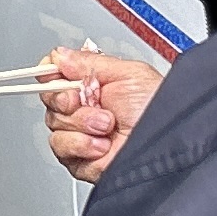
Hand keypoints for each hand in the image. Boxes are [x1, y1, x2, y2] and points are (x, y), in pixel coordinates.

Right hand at [39, 44, 155, 183]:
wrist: (166, 146)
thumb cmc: (159, 111)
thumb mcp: (128, 74)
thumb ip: (90, 62)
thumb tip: (59, 55)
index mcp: (92, 86)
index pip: (53, 75)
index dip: (53, 75)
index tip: (66, 77)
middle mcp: (83, 109)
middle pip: (50, 100)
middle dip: (70, 101)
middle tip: (93, 102)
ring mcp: (80, 135)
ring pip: (54, 125)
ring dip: (81, 125)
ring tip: (107, 126)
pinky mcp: (79, 159)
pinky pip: (62, 149)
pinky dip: (82, 146)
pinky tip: (102, 145)